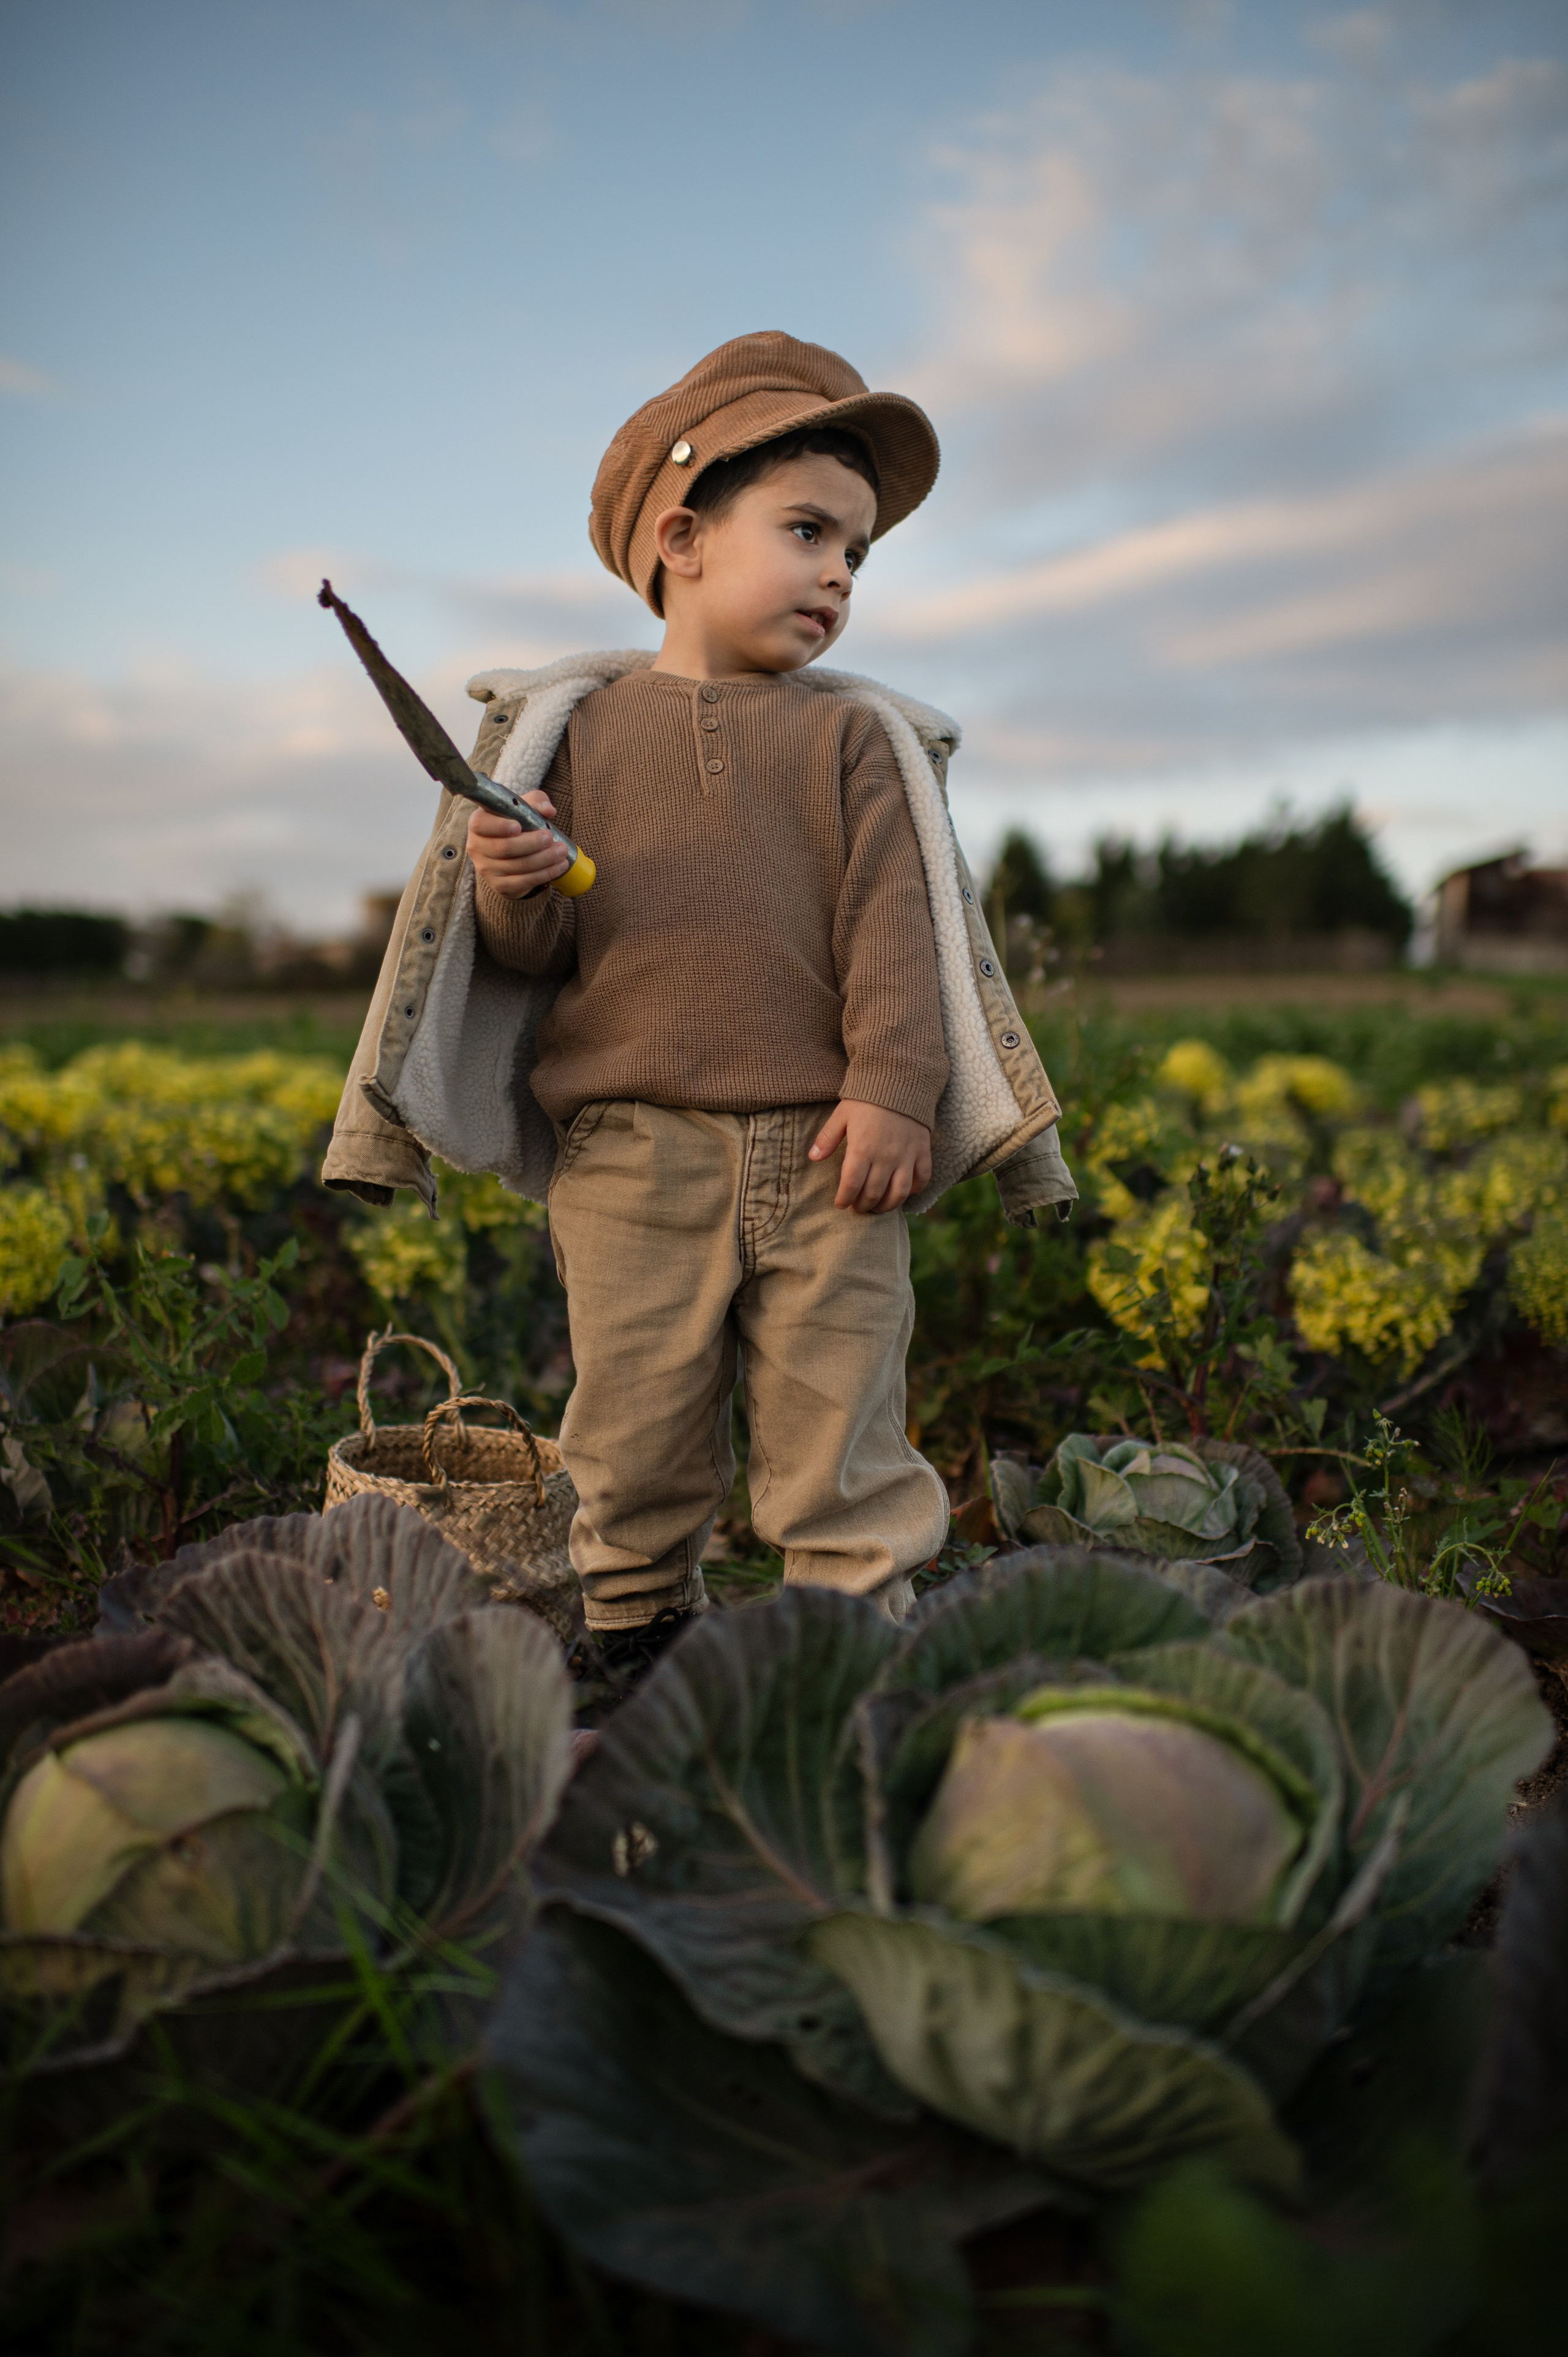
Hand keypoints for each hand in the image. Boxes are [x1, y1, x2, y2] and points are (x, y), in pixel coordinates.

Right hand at [466, 795, 570, 897]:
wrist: (513, 851)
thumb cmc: (517, 822)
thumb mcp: (525, 806)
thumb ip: (536, 802)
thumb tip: (549, 810)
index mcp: (478, 823)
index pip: (481, 825)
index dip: (499, 826)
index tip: (518, 826)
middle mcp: (477, 847)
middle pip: (504, 848)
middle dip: (531, 843)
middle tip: (550, 838)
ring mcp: (487, 869)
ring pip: (518, 866)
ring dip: (544, 859)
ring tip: (561, 851)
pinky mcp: (500, 885)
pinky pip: (524, 881)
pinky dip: (545, 874)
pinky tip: (560, 866)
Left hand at [809, 1100, 931, 1213]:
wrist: (900, 1081)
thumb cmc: (866, 1099)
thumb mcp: (842, 1115)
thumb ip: (827, 1138)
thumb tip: (813, 1157)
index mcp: (862, 1148)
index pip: (851, 1186)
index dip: (844, 1200)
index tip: (840, 1204)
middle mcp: (886, 1156)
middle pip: (873, 1194)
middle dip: (862, 1206)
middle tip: (857, 1207)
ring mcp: (907, 1156)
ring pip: (899, 1193)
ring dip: (887, 1206)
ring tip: (877, 1207)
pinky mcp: (923, 1151)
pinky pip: (922, 1178)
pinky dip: (914, 1190)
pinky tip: (902, 1191)